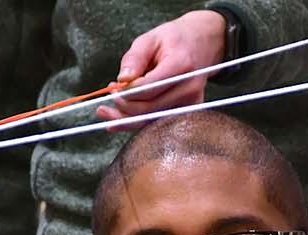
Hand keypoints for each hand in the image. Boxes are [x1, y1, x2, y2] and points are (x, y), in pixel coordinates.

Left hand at [96, 10, 226, 127]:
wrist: (202, 43)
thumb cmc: (174, 40)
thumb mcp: (150, 39)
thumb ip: (134, 58)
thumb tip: (123, 80)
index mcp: (180, 65)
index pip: (149, 88)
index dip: (127, 92)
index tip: (113, 88)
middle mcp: (189, 87)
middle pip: (150, 108)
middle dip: (124, 106)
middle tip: (110, 96)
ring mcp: (192, 102)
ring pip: (152, 121)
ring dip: (126, 119)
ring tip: (105, 113)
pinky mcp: (190, 111)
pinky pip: (159, 122)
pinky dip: (138, 122)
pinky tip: (119, 121)